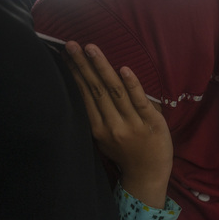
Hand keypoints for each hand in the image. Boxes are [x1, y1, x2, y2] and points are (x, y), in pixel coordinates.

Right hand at [64, 42, 172, 208]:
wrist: (149, 174)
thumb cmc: (127, 153)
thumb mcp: (105, 138)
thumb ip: (99, 116)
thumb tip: (88, 87)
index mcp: (99, 129)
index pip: (85, 96)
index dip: (75, 75)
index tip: (66, 55)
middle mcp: (113, 126)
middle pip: (96, 90)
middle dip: (82, 66)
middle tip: (71, 44)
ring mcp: (133, 124)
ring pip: (115, 91)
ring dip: (102, 68)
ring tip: (91, 48)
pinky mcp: (152, 122)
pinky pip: (140, 100)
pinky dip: (132, 84)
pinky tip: (123, 69)